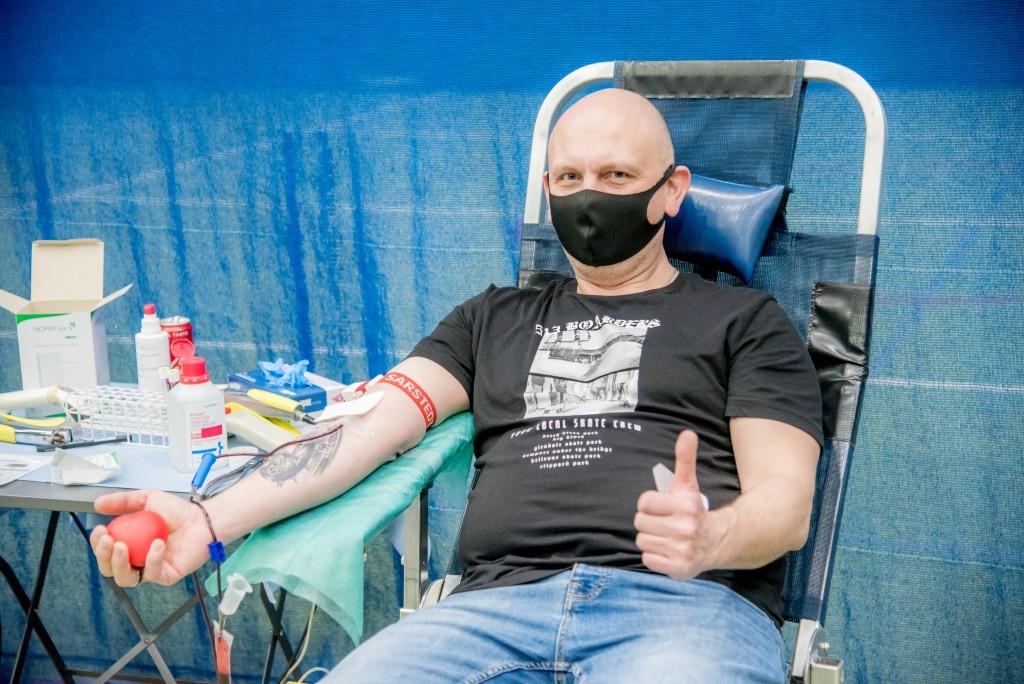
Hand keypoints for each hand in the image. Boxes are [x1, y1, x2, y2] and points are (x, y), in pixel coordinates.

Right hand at [90, 489, 211, 587]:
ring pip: (126, 579)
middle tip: (108, 540)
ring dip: (119, 564)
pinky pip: (153, 573)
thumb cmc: (177, 512)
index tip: (100, 530)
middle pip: (111, 569)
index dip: (98, 544)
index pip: (106, 551)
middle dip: (104, 557)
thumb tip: (98, 504)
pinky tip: (156, 544)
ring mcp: (151, 569)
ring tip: (122, 546)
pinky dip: (152, 559)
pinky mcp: (166, 575)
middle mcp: (137, 560)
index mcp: (129, 545)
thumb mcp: (147, 499)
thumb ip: (123, 501)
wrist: (202, 519)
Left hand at [634, 430, 717, 579]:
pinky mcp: (678, 568)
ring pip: (642, 540)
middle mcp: (685, 528)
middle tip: (662, 523)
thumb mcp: (688, 485)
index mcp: (685, 506)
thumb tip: (687, 433)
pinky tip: (667, 550)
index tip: (660, 507)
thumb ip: (684, 458)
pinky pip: (648, 558)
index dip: (648, 504)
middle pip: (640, 522)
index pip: (644, 502)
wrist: (716, 543)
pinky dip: (654, 556)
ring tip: (665, 536)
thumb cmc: (693, 511)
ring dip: (650, 538)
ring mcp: (682, 549)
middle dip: (648, 521)